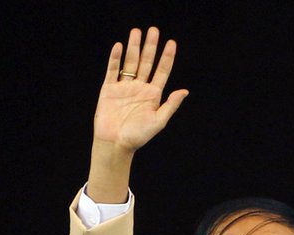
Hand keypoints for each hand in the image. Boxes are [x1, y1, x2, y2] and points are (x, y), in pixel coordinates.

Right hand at [93, 27, 187, 151]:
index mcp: (153, 95)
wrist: (115, 144)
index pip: (162, 71)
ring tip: (136, 31)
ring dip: (133, 47)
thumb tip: (185, 90)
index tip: (172, 43)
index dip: (167, 57)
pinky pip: (113, 70)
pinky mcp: (109, 89)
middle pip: (146, 62)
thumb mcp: (159, 121)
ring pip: (130, 63)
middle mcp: (139, 88)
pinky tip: (119, 46)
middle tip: (153, 30)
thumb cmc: (138, 136)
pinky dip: (115, 58)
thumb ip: (171, 105)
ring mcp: (124, 87)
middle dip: (150, 46)